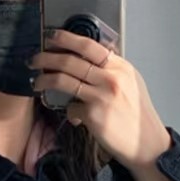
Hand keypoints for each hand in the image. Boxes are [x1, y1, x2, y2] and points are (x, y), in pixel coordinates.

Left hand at [29, 29, 172, 170]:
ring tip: (37, 83)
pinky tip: (76, 119)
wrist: (146, 143)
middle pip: (70, 60)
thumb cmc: (137, 115)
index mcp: (120, 67)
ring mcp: (101, 96)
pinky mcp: (93, 115)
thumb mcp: (131, 84)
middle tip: (34, 60)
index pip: (89, 46)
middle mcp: (111, 78)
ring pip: (63, 80)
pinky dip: (70, 113)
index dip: (66, 38)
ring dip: (44, 80)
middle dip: (46, 58)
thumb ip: (112, 70)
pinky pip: (70, 108)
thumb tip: (89, 59)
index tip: (51, 37)